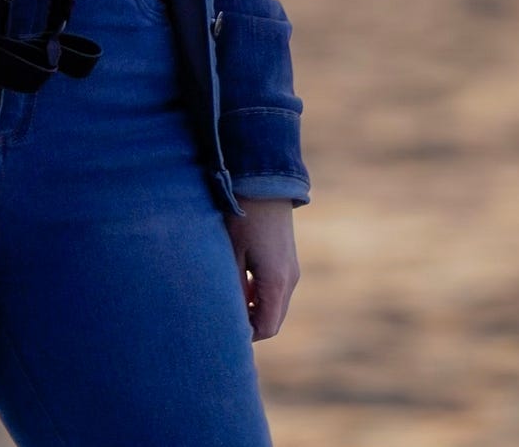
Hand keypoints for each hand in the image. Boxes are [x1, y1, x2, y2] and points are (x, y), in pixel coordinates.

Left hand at [224, 199, 299, 340]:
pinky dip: (262, 294)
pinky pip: (278, 289)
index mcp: (276, 283)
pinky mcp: (288, 259)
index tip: (226, 330)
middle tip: (227, 319)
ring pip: (276, 305)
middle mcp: (290, 280)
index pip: (266, 327)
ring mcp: (292, 269)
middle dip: (252, 324)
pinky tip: (243, 282)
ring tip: (232, 299)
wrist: (265, 183)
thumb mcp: (232, 254)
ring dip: (256, 308)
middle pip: (273, 320)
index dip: (247, 335)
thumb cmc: (243, 217)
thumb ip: (234, 288)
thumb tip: (231, 316)